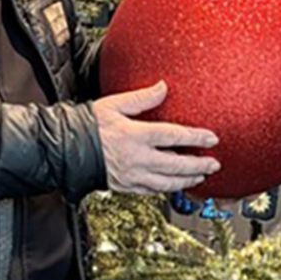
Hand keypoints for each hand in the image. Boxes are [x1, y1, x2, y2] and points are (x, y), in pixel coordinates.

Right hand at [93, 80, 220, 194]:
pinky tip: (175, 186)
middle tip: (214, 164)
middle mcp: (137, 158)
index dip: (196, 138)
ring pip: (166, 183)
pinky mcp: (125, 186)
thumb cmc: (89, 124)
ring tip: (200, 177)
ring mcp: (131, 175)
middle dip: (198, 165)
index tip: (212, 138)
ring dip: (186, 181)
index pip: (174, 136)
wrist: (66, 148)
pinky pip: (152, 192)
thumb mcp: (115, 104)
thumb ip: (142, 97)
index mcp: (136, 135)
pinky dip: (167, 190)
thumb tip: (162, 87)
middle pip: (176, 164)